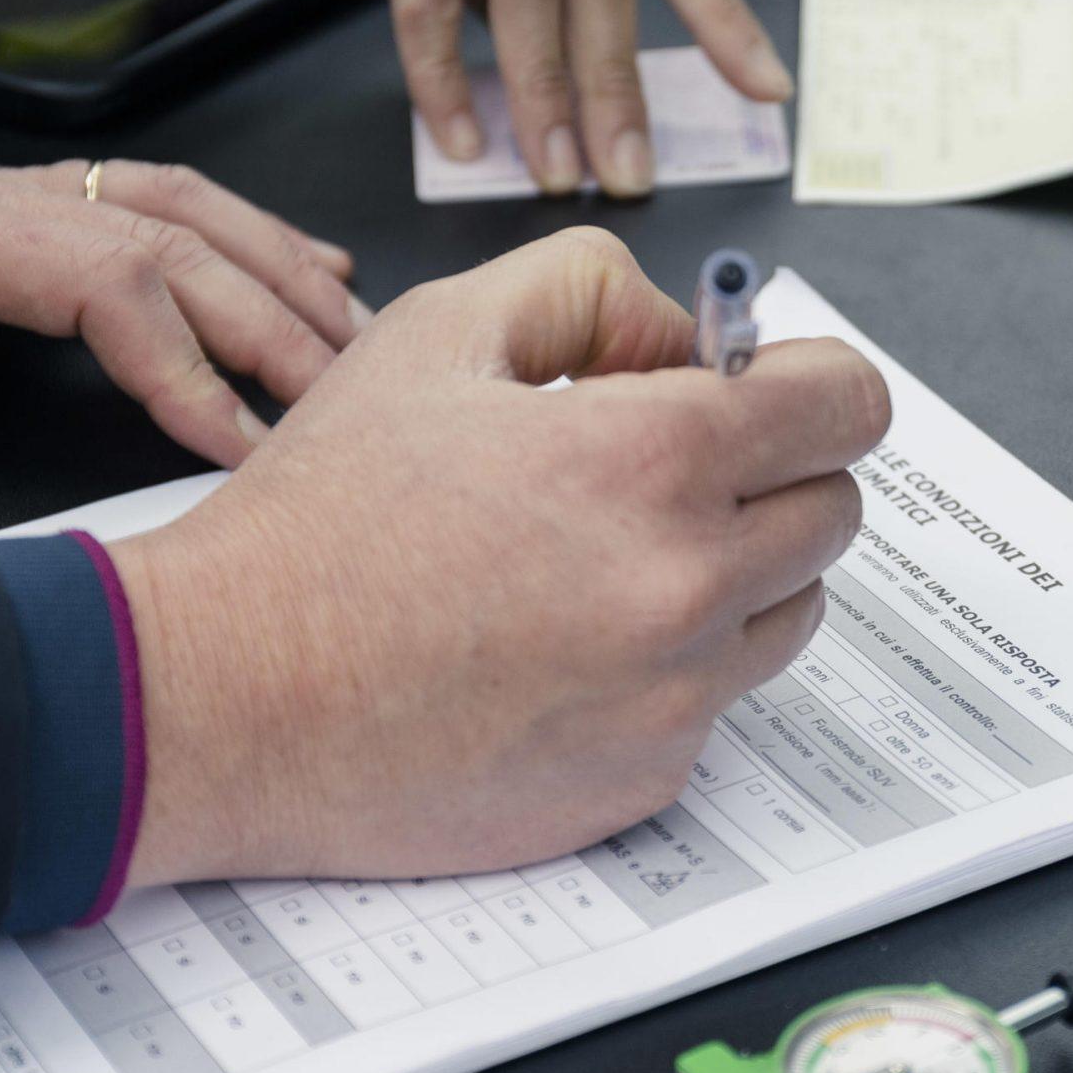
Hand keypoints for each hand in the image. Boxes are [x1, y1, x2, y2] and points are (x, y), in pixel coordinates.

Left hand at [0, 84, 361, 502]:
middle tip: (348, 404)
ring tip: (357, 336)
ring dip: (280, 267)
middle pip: (173, 242)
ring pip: (185, 210)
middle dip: (272, 321)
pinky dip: (250, 232)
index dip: (183, 357)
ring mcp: (16, 194)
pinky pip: (163, 201)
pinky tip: (307, 265)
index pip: (100, 277)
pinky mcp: (22, 206)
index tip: (240, 439)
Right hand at [108, 227, 889, 883]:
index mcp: (653, 458)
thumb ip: (593, 293)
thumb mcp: (440, 332)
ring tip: (603, 561)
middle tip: (665, 473)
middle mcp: (688, 583)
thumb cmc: (318, 522)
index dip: (809, 383)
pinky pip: (714, 705)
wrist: (224, 694)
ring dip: (735, 576)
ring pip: (790, 613)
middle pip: (834, 512)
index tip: (765, 391)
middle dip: (772, 475)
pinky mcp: (643, 779)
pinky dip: (668, 670)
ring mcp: (674, 696)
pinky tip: (559, 648)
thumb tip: (686, 336)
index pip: (849, 405)